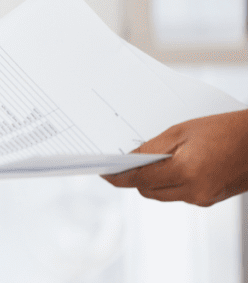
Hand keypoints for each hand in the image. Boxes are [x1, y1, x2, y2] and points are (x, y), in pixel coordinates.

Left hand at [102, 109, 247, 205]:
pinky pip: (180, 195)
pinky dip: (172, 183)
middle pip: (148, 191)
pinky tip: (173, 166)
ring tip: (150, 161)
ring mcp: (204, 199)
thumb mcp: (182, 131)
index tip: (104, 173)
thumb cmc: (226, 129)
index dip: (118, 177)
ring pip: (163, 195)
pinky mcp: (211, 200)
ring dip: (153, 181)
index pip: (139, 180)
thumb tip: (129, 160)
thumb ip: (152, 148)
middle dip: (135, 178)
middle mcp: (194, 192)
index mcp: (186, 172)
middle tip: (124, 162)